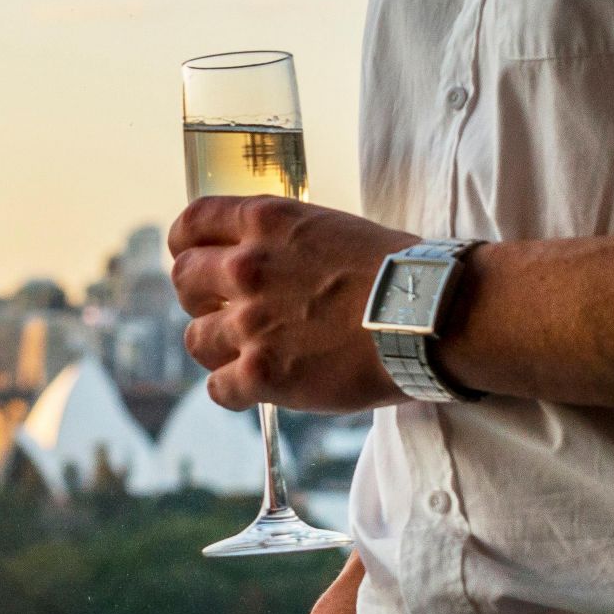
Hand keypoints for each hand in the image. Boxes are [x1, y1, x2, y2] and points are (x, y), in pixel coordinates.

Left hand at [169, 197, 415, 412]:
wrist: (431, 315)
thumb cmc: (398, 272)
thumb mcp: (333, 228)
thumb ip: (288, 242)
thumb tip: (273, 260)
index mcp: (266, 222)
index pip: (193, 222)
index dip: (187, 243)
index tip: (193, 256)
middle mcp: (248, 267)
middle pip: (183, 279)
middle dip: (199, 297)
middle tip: (225, 311)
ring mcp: (251, 322)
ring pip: (194, 338)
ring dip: (216, 347)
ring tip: (248, 352)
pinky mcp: (262, 373)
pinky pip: (218, 388)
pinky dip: (234, 390)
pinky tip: (257, 388)